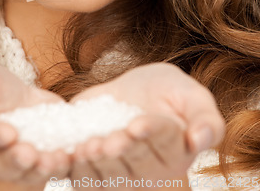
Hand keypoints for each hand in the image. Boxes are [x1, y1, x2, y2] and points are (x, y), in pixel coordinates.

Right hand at [0, 62, 71, 186]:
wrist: (11, 94)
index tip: (7, 133)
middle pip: (3, 163)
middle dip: (18, 159)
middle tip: (31, 154)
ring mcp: (15, 161)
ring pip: (27, 172)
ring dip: (42, 167)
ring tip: (56, 159)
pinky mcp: (40, 157)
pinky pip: (50, 166)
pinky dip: (62, 163)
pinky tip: (73, 155)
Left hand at [67, 62, 225, 182]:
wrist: (135, 91)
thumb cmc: (168, 92)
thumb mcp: (192, 95)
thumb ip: (206, 118)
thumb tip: (201, 140)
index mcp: (175, 152)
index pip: (164, 143)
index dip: (150, 133)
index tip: (137, 124)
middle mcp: (149, 171)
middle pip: (134, 163)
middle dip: (120, 151)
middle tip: (109, 140)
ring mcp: (120, 174)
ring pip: (107, 175)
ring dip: (95, 163)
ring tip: (87, 147)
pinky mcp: (93, 170)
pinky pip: (81, 177)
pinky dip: (69, 167)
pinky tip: (64, 155)